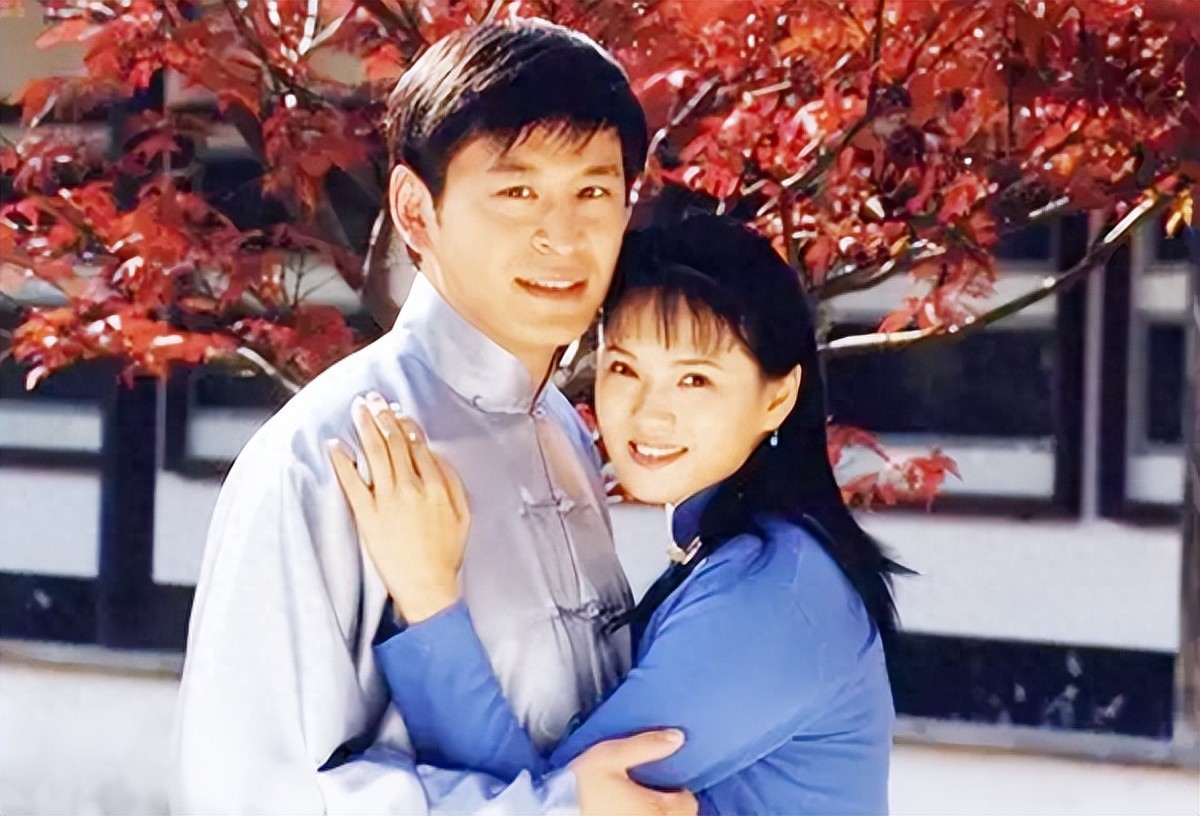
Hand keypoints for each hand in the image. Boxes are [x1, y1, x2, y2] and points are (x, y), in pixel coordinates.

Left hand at [328, 391, 469, 622]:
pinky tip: (335, 445)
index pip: (419, 445)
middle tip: (372, 398)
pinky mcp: (367, 516)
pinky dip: (343, 461)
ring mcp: (388, 500)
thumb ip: (452, 482)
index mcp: (436, 486)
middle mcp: (412, 488)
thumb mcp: (463, 515)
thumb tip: (436, 457)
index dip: (406, 424)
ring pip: (375, 454)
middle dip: (383, 416)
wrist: (428, 587)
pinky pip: (352, 482)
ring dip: (365, 427)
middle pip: (395, 443)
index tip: (397, 411)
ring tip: (357, 409)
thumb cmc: (446, 554)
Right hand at [570, 730, 697, 815]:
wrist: (550, 813)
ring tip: (634, 802)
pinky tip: (620, 810)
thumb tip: (678, 737)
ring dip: (652, 811)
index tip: (661, 779)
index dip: (677, 788)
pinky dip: (636, 815)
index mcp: (658, 809)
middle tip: (649, 790)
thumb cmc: (579, 788)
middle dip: (668, 804)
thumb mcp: (611, 756)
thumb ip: (646, 745)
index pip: (687, 802)